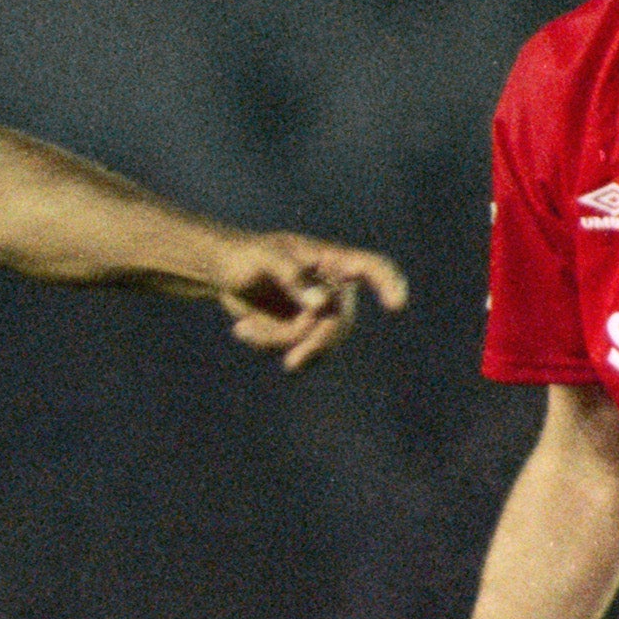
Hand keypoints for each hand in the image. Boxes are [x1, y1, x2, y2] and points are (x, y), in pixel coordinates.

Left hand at [214, 234, 409, 371]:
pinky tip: (243, 330)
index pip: (370, 268)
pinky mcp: (301, 330)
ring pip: (317, 342)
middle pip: (341, 322)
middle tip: (291, 364)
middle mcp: (332, 287)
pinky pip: (297, 350)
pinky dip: (268, 345)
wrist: (222, 272)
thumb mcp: (264, 259)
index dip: (389, 283)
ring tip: (241, 328)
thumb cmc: (243, 254)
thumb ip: (293, 277)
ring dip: (277, 341)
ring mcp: (318, 311)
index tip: (396, 304)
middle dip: (316, 344)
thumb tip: (323, 305)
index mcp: (330, 261)